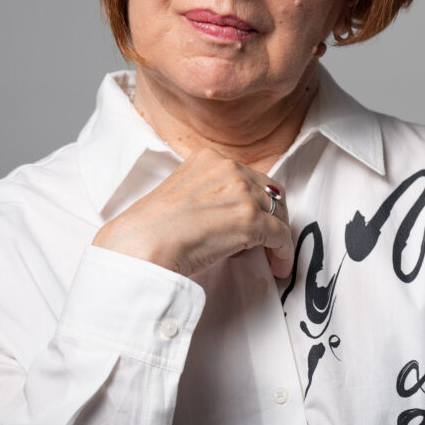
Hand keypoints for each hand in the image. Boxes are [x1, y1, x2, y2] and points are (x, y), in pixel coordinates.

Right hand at [91, 148, 293, 278]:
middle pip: (269, 192)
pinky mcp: (250, 220)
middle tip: (267, 238)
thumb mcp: (179, 192)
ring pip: (279, 213)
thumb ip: (207, 192)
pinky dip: (283, 253)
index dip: (255, 200)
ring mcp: (241, 193)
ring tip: (271, 254)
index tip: (255, 217)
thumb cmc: (150, 229)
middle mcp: (229, 169)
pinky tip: (278, 266)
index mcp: (209, 159)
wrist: (141, 246)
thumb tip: (226, 213)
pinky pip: (281, 236)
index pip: (248, 176)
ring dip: (277, 235)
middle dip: (271, 215)